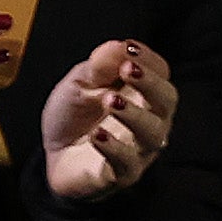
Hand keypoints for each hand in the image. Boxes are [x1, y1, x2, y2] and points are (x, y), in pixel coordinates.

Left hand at [42, 40, 175, 201]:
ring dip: (134, 114)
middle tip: (128, 70)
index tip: (129, 49)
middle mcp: (150, 119)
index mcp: (142, 93)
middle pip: (167, 101)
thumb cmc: (75, 115)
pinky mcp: (123, 174)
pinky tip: (97, 135)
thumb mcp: (79, 83)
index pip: (161, 72)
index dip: (149, 60)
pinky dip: (114, 148)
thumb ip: (98, 67)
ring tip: (110, 101)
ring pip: (152, 133)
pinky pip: (128, 163)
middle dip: (150, 83)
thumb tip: (119, 46)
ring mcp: (139, 149)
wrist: (55, 155)